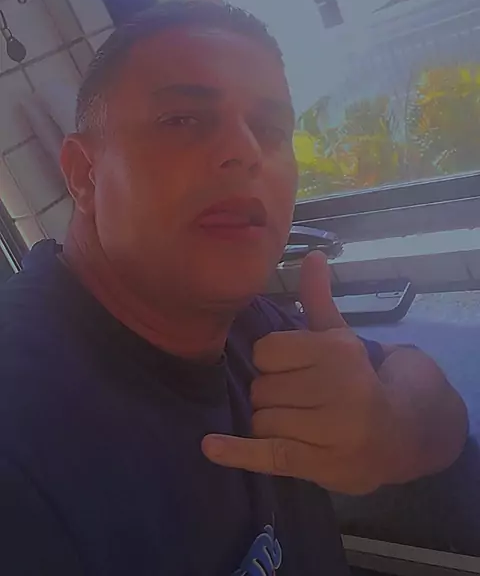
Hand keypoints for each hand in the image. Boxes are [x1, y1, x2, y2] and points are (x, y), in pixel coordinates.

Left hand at [202, 251, 396, 494]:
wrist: (407, 432)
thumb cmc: (362, 378)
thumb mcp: (342, 337)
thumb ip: (318, 299)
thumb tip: (311, 255)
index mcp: (336, 350)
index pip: (266, 352)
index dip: (273, 362)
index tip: (295, 369)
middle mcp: (336, 387)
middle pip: (261, 388)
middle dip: (272, 394)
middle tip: (303, 399)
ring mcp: (330, 429)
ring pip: (261, 420)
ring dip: (271, 423)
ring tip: (302, 423)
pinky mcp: (321, 463)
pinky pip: (268, 455)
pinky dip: (236, 453)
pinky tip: (209, 447)